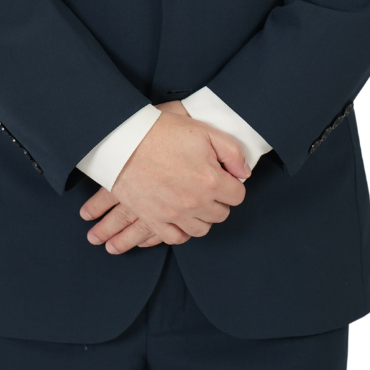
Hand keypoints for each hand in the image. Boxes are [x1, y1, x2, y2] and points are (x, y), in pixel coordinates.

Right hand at [80, 104, 249, 254]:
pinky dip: (181, 231)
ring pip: (201, 229)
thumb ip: (232, 152)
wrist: (125, 140)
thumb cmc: (163, 131)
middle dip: (218, 200)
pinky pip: (176, 238)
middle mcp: (195, 202)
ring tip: (194, 200)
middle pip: (221, 214)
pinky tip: (180, 217)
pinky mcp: (154, 219)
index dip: (232, 184)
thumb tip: (244, 173)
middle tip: (207, 185)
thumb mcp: (204, 131)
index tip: (222, 176)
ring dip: (202, 216)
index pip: (238, 196)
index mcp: (211, 180)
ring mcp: (174, 214)